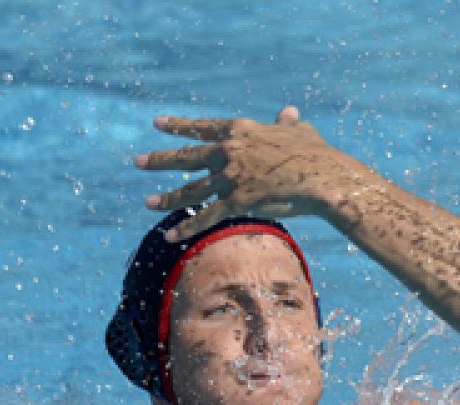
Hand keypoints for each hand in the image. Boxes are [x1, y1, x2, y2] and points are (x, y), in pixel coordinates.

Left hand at [135, 106, 371, 240]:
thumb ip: (287, 123)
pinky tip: (170, 236)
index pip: (202, 127)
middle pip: (187, 157)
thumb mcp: (299, 131)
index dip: (179, 126)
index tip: (158, 124)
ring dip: (168, 197)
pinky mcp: (236, 201)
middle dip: (160, 160)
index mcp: (240, 131)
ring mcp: (230, 177)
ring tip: (148, 202)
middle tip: (138, 162)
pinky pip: (207, 216)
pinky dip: (187, 228)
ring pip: (192, 189)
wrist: (321, 177)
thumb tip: (288, 111)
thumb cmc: (315, 153)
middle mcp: (228, 152)